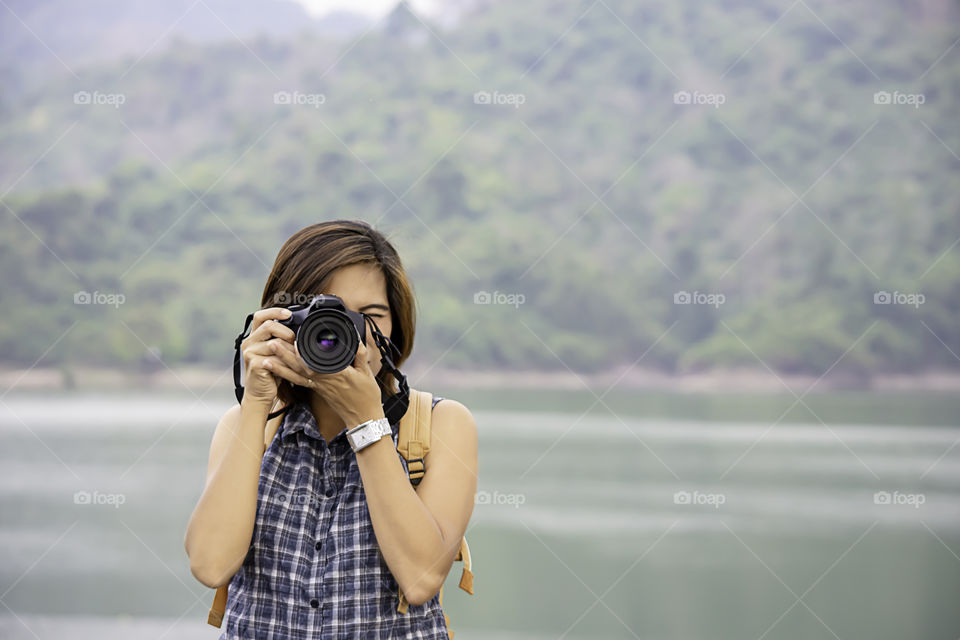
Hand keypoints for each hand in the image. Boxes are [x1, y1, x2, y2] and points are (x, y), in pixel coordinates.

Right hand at [239, 307, 295, 405]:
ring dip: (289, 349)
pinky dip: (286, 362)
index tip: (289, 314)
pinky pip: (275, 358)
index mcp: (254, 336)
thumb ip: (280, 338)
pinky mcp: (255, 364)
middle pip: (269, 325)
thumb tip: (299, 327)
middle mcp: (249, 342)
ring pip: (275, 342)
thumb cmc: (271, 371)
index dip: (275, 311)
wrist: (260, 392)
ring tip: (295, 357)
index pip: (260, 316)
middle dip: (287, 332)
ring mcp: (250, 353)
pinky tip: (290, 366)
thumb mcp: (275, 352)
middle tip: (294, 342)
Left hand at [263, 335, 384, 427]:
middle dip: (285, 356)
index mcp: (337, 375)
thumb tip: (355, 340)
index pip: (316, 362)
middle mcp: (324, 381)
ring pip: (297, 375)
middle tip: (272, 343)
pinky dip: (288, 375)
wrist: (363, 418)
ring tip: (267, 357)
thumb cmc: (366, 397)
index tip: (293, 341)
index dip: (302, 353)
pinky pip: (300, 382)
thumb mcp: (367, 373)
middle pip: (300, 367)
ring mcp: (319, 387)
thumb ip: (359, 355)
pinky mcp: (318, 390)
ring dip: (281, 366)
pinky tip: (278, 370)